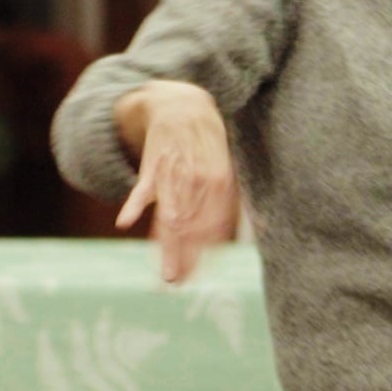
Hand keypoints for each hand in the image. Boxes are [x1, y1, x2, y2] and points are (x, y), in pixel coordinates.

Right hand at [115, 83, 241, 286]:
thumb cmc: (208, 143)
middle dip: (186, 260)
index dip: (207, 253)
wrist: (181, 105)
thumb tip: (266, 227)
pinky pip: (141, 189)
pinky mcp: (151, 168)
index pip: (215, 225)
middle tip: (179, 285)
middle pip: (192, 228)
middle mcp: (198, 180)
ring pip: (170, 218)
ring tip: (166, 276)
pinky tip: (125, 221)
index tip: (199, 277)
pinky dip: (134, 204)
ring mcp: (173, 174)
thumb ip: (238, 201)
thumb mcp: (228, 168)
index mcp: (220, 181)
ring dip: (167, 249)